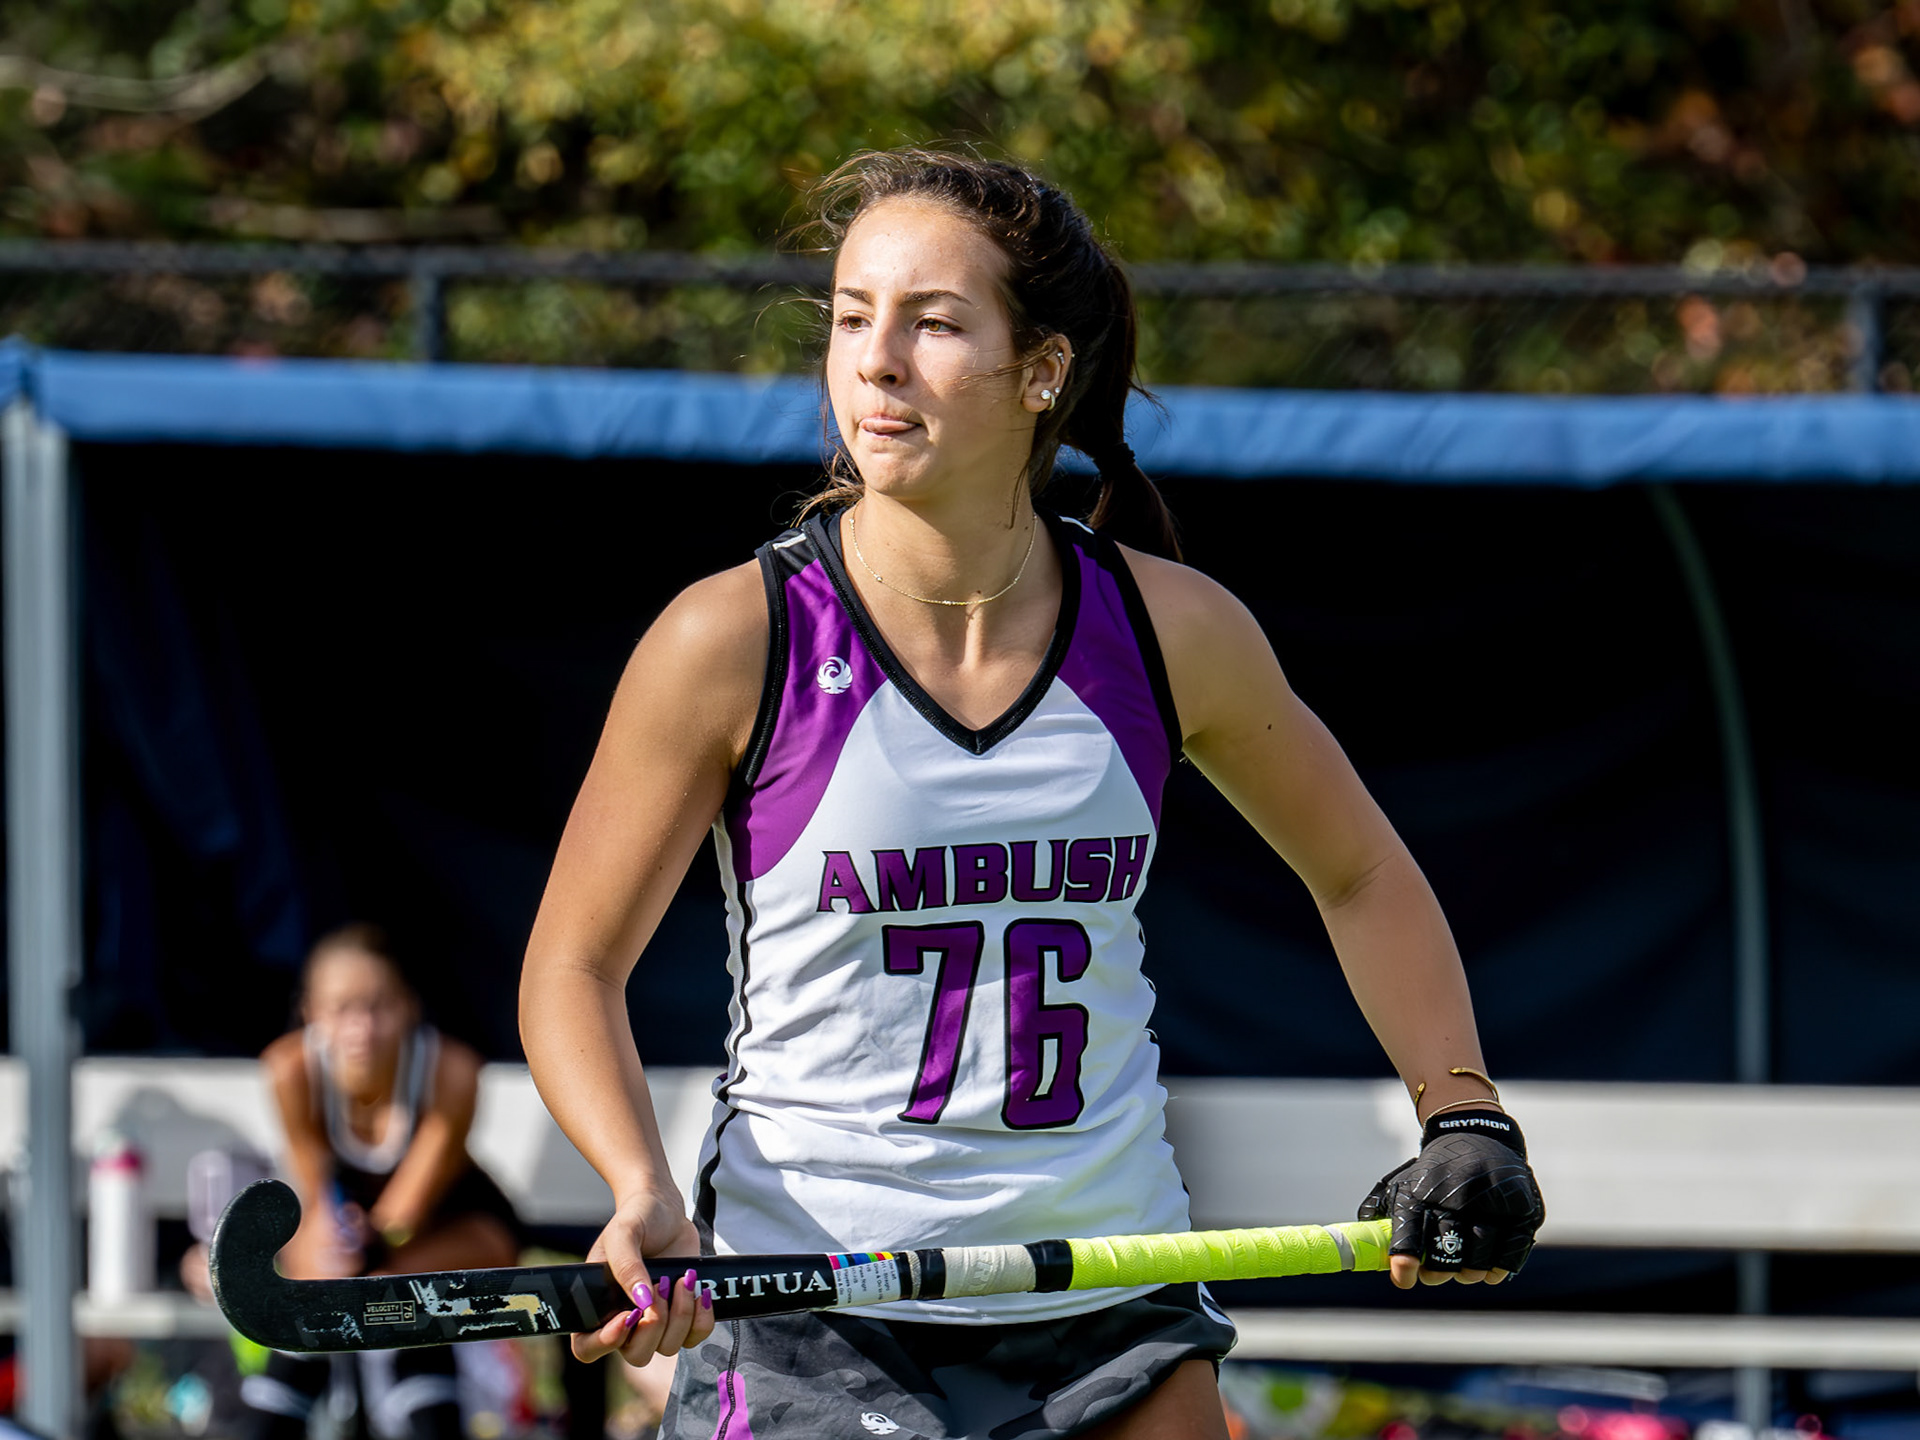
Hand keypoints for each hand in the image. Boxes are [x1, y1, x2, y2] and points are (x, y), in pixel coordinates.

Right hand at [573, 1188, 714, 1366]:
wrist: (666, 1209)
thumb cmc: (636, 1219)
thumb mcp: (624, 1233)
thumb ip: (627, 1266)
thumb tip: (643, 1303)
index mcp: (599, 1306)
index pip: (588, 1347)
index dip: (605, 1342)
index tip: (629, 1315)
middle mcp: (626, 1320)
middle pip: (636, 1355)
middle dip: (654, 1326)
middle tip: (660, 1285)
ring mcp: (656, 1320)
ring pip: (668, 1347)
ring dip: (680, 1316)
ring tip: (681, 1280)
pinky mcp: (683, 1315)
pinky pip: (694, 1337)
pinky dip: (701, 1319)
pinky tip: (700, 1292)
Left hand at [1359, 1108, 1544, 1290]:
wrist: (1477, 1134)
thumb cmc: (1434, 1171)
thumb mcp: (1402, 1182)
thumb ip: (1380, 1215)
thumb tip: (1362, 1254)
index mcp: (1423, 1186)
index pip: (1410, 1228)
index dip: (1405, 1258)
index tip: (1403, 1277)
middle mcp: (1458, 1191)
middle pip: (1447, 1251)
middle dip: (1438, 1272)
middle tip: (1433, 1275)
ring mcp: (1494, 1199)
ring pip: (1480, 1257)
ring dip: (1469, 1272)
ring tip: (1463, 1270)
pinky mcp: (1523, 1208)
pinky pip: (1511, 1252)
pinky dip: (1498, 1267)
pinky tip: (1489, 1268)